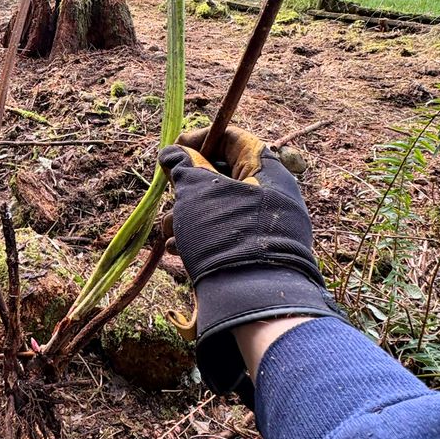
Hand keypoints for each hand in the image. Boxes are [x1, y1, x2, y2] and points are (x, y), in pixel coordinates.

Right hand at [158, 125, 339, 402]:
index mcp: (266, 170)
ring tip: (169, 234)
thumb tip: (172, 152)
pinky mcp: (255, 254)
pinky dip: (198, 238)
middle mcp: (270, 194)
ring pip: (217, 208)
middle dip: (187, 186)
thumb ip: (183, 166)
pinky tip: (177, 252)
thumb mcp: (197, 191)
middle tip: (169, 196)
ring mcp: (265, 226)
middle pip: (221, 175)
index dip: (199, 139)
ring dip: (186, 216)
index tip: (172, 151)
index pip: (232, 138)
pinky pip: (223, 235)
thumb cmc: (225, 234)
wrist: (251, 299)